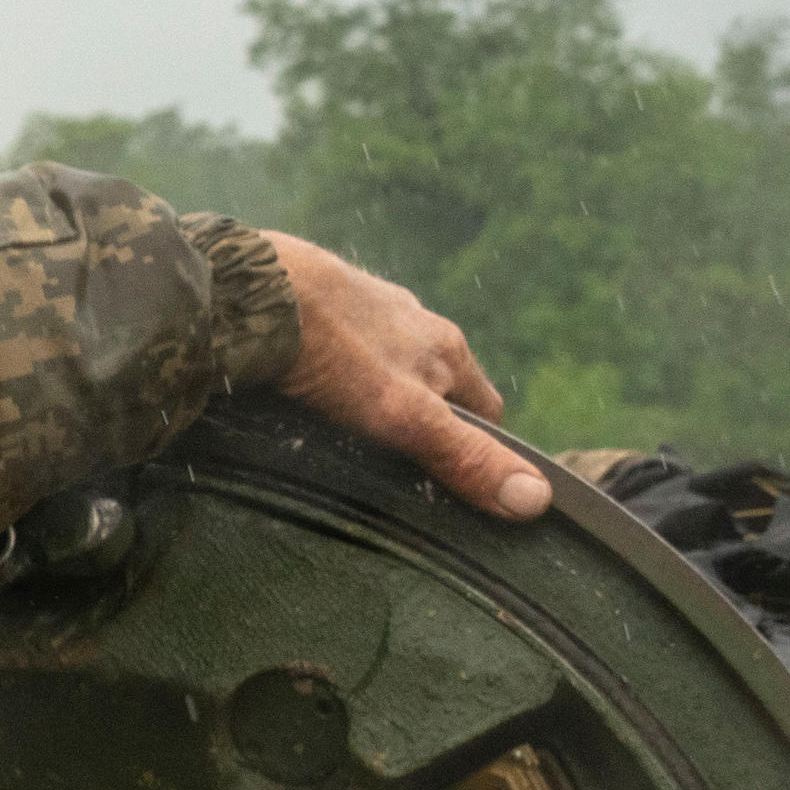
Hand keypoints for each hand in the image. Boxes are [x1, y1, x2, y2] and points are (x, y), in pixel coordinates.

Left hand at [265, 233, 547, 522]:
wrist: (254, 289)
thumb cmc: (335, 352)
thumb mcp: (406, 417)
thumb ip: (464, 456)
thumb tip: (536, 500)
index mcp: (445, 347)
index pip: (486, 410)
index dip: (479, 450)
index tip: (459, 486)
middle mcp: (411, 322)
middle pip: (435, 385)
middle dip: (424, 423)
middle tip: (394, 467)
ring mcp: (361, 309)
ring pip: (385, 363)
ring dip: (373, 395)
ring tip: (344, 434)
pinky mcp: (312, 304)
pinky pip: (334, 346)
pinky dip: (328, 372)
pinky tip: (301, 391)